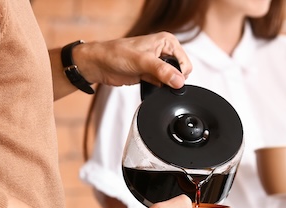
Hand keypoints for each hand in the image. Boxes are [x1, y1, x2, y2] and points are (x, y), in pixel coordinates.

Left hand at [75, 32, 192, 88]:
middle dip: (171, 79)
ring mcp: (159, 64)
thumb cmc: (116, 54)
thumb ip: (162, 71)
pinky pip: (163, 85)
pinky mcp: (152, 74)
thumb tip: (179, 81)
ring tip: (149, 78)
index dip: (178, 73)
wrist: (100, 64)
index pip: (185, 63)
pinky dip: (158, 87)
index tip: (167, 77)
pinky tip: (147, 82)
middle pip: (181, 73)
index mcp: (167, 42)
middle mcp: (165, 51)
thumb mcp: (142, 61)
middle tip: (155, 77)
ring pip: (172, 80)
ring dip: (163, 83)